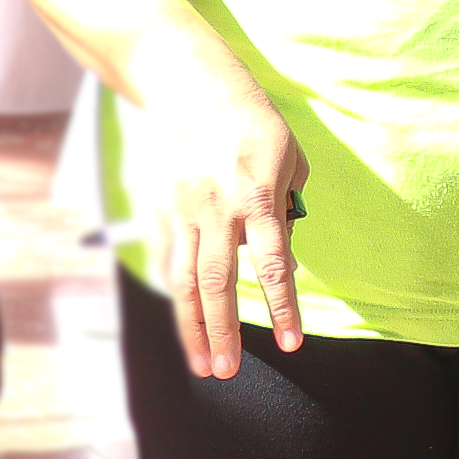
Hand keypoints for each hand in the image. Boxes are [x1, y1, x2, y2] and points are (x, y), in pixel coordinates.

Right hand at [124, 52, 307, 378]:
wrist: (189, 85)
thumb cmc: (252, 120)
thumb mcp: (289, 158)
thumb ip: (288, 212)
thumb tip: (282, 261)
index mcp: (257, 196)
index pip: (273, 264)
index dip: (282, 306)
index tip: (291, 343)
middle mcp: (218, 210)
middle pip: (218, 282)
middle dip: (223, 331)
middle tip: (229, 372)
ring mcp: (187, 212)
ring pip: (186, 280)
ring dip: (194, 327)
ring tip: (204, 366)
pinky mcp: (167, 209)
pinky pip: (173, 261)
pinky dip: (179, 296)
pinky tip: (186, 325)